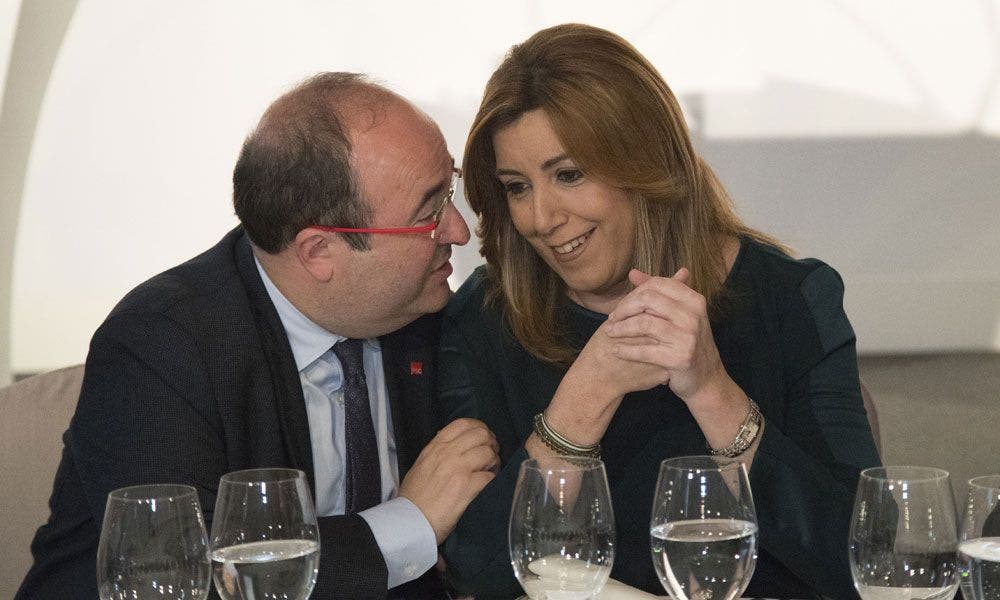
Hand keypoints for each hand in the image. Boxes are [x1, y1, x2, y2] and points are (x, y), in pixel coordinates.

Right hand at [398, 418, 498, 543]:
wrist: (409, 522)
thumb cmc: (413, 498)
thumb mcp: (420, 465)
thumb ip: (437, 453)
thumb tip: (456, 445)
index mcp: (434, 448)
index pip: (462, 424)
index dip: (478, 427)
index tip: (483, 436)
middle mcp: (446, 454)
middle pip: (480, 435)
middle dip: (491, 443)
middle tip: (491, 454)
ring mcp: (457, 470)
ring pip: (488, 453)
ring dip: (494, 462)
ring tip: (490, 470)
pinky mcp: (466, 488)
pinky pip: (489, 476)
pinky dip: (492, 480)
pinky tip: (488, 485)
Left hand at [604, 268, 726, 401]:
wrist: (706, 378)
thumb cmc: (686, 342)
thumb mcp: (678, 314)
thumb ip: (656, 293)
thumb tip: (632, 273)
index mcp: (693, 300)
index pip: (657, 284)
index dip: (634, 293)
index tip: (620, 307)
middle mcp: (693, 315)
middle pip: (648, 300)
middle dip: (625, 308)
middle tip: (612, 319)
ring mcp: (688, 337)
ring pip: (644, 323)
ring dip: (621, 328)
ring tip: (609, 333)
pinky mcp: (680, 358)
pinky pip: (645, 351)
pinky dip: (627, 350)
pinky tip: (616, 350)